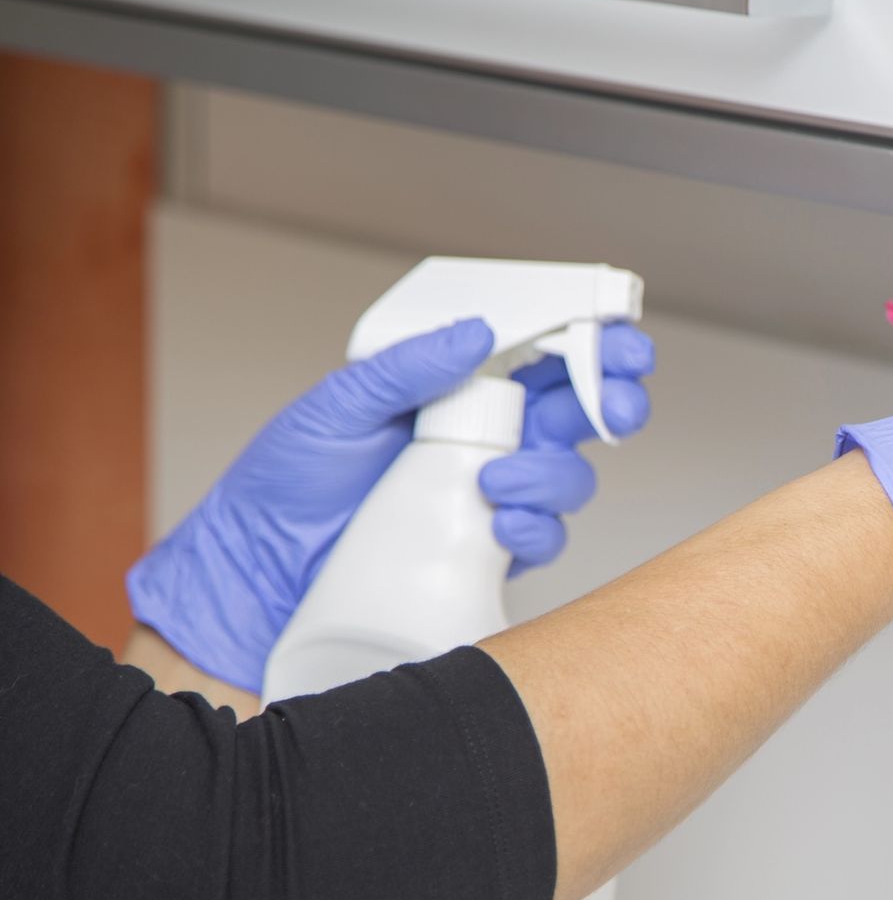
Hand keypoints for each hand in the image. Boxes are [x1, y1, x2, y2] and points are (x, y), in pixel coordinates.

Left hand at [128, 319, 653, 691]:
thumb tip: (476, 333)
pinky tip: (500, 524)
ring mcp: (494, 492)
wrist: (265, 566)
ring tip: (497, 479)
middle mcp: (489, 435)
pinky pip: (543, 536)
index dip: (592, 343)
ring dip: (554, 474)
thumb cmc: (292, 481)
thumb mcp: (340, 405)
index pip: (543, 353)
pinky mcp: (489, 548)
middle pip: (580, 412)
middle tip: (612, 405)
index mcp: (460, 387)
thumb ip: (407, 366)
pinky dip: (534, 528)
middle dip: (611, 402)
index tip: (619, 339)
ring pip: (570, 476)